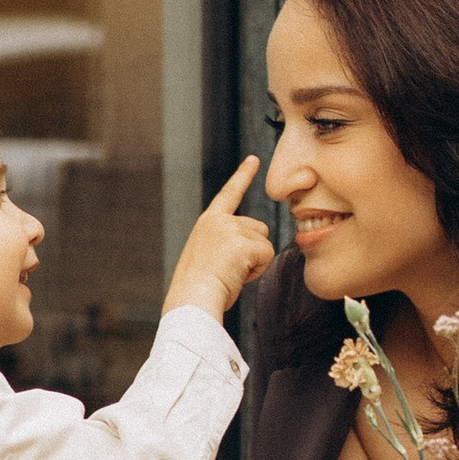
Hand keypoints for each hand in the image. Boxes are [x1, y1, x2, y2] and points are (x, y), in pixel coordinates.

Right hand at [163, 158, 275, 321]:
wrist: (191, 299)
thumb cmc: (198, 289)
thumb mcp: (206, 258)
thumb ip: (225, 245)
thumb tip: (249, 252)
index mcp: (207, 222)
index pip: (229, 194)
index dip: (243, 175)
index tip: (254, 159)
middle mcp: (219, 220)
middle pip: (259, 228)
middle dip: (253, 251)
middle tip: (228, 270)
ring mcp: (231, 229)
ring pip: (264, 243)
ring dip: (255, 262)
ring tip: (230, 274)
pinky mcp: (243, 243)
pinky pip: (267, 256)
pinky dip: (257, 271)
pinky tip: (236, 276)